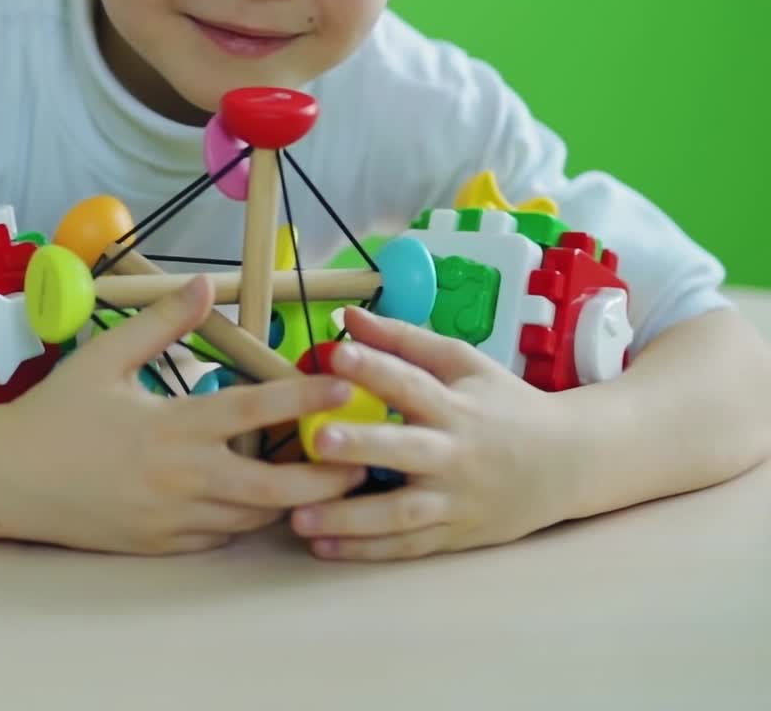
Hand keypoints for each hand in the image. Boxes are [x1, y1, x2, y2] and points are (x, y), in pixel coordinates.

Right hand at [0, 276, 366, 554]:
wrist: (8, 480)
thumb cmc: (56, 412)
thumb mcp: (105, 357)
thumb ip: (161, 323)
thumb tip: (205, 287)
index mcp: (175, 427)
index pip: (257, 409)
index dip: (306, 398)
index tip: (344, 386)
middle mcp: (184, 479)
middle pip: (276, 489)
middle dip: (326, 477)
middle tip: (360, 458)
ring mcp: (174, 520)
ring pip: (253, 518)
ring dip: (289, 499)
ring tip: (320, 477)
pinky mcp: (161, 547)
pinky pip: (220, 536)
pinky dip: (244, 519)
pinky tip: (254, 499)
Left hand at [289, 307, 572, 560]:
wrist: (568, 463)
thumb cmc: (504, 403)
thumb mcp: (463, 362)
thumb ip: (403, 339)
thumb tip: (348, 315)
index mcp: (457, 406)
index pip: (412, 383)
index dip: (374, 367)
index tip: (335, 353)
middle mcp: (456, 455)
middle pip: (407, 452)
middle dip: (362, 446)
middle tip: (317, 440)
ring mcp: (456, 501)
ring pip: (402, 514)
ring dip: (349, 518)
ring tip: (299, 515)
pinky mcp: (455, 536)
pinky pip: (406, 547)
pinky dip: (366, 551)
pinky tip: (322, 546)